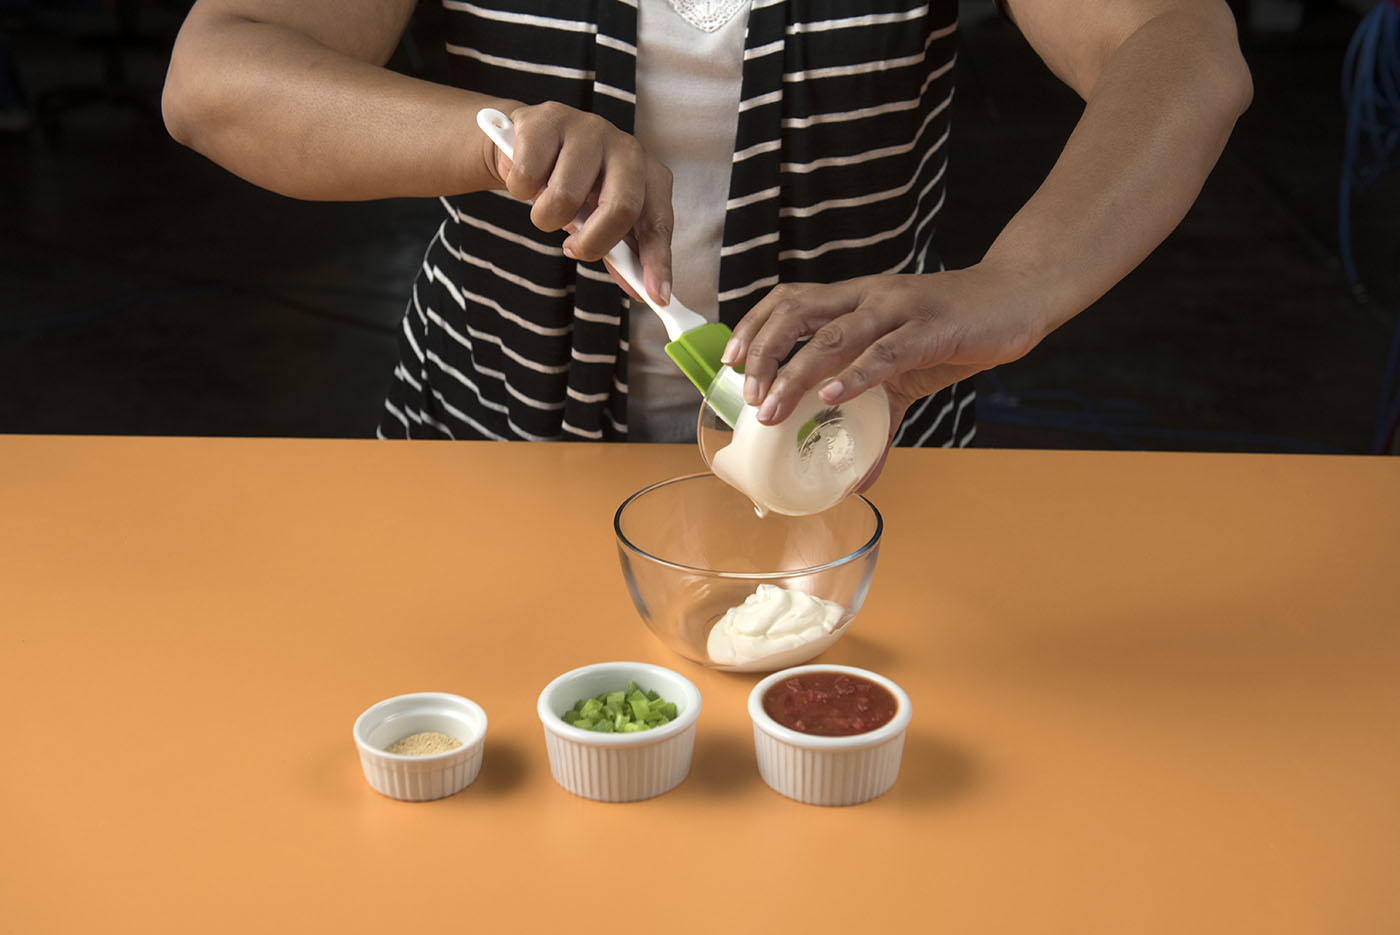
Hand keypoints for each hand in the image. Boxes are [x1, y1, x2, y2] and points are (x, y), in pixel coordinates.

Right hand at [483, 101, 674, 305]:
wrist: (529, 145)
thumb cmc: (575, 188)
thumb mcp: (600, 221)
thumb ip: (621, 253)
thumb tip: (640, 291)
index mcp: (649, 176)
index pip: (659, 224)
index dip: (658, 262)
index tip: (657, 297)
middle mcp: (627, 149)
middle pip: (620, 207)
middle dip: (592, 243)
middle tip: (573, 251)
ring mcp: (589, 129)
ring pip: (565, 195)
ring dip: (546, 216)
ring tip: (545, 207)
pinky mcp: (549, 120)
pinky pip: (528, 176)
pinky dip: (520, 189)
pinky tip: (527, 179)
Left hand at [722, 263, 1055, 440]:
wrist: (1018, 297)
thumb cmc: (957, 328)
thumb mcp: (907, 370)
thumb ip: (877, 417)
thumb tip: (857, 479)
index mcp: (855, 298)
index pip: (789, 299)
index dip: (755, 327)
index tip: (730, 363)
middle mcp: (868, 296)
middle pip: (797, 311)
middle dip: (762, 352)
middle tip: (746, 395)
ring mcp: (898, 309)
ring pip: (832, 335)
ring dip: (796, 374)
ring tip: (773, 408)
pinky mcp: (930, 328)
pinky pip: (884, 351)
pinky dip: (853, 375)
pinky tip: (831, 398)